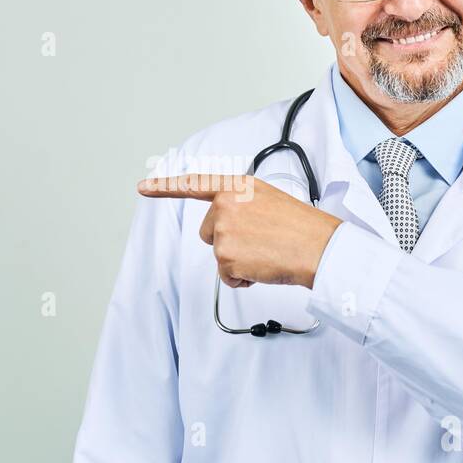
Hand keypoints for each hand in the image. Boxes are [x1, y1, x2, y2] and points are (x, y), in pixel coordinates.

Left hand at [137, 174, 343, 288]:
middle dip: (228, 242)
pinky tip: (263, 267)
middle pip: (208, 232)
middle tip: (260, 242)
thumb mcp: (267, 199)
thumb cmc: (301, 227)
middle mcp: (225, 204)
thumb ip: (240, 203)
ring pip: (218, 255)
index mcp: (237, 186)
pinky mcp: (224, 256)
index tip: (144, 187)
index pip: (194, 184)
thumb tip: (224, 223)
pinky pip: (226, 276)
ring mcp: (223, 230)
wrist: (318, 247)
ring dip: (238, 261)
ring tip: (266, 253)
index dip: (166, 187)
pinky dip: (242, 278)